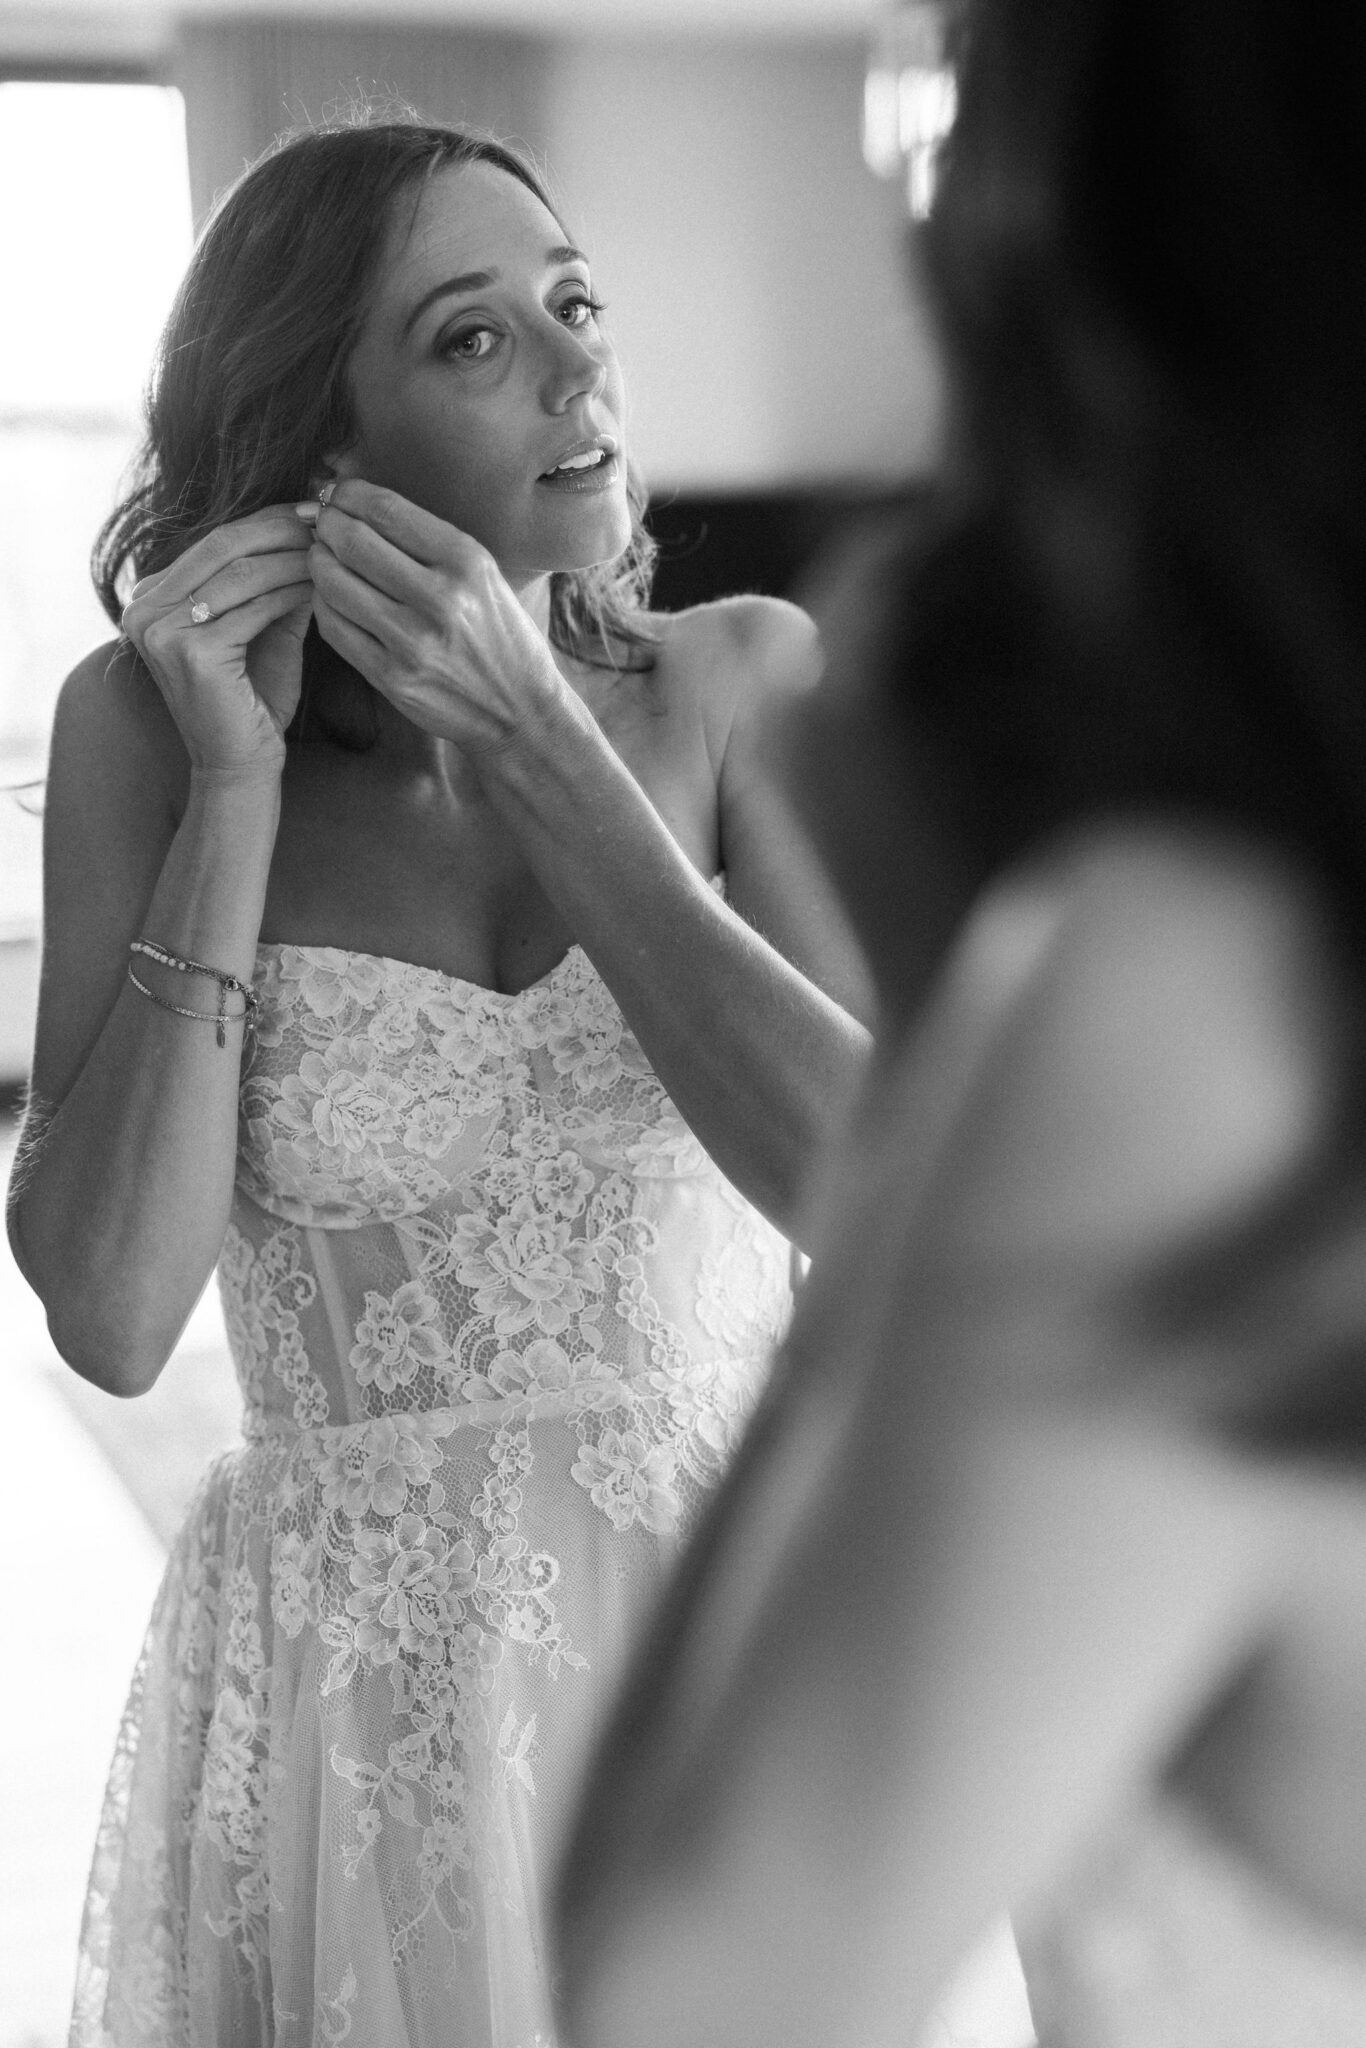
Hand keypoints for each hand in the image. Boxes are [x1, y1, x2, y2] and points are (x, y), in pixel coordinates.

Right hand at [119, 506, 314, 776]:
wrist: (241, 766)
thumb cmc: (254, 702)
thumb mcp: (264, 629)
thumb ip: (276, 584)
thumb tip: (311, 531)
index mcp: (151, 597)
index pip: (215, 541)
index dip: (266, 520)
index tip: (312, 510)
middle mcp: (143, 608)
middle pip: (224, 547)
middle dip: (281, 530)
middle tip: (326, 520)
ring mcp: (159, 630)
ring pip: (241, 574)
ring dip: (293, 558)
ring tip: (332, 551)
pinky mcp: (188, 651)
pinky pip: (252, 607)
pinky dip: (292, 592)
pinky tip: (322, 586)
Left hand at [306, 480, 574, 761]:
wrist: (519, 712)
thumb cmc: (499, 636)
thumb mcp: (484, 575)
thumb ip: (429, 542)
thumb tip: (358, 504)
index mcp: (467, 562)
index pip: (386, 510)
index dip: (348, 494)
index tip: (339, 495)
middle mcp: (441, 598)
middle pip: (352, 540)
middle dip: (327, 524)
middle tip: (324, 525)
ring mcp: (413, 642)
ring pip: (332, 582)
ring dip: (317, 562)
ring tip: (323, 558)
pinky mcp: (392, 678)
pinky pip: (333, 627)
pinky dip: (323, 603)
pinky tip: (332, 597)